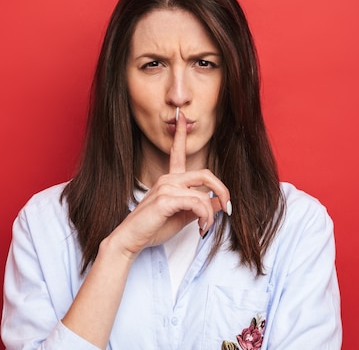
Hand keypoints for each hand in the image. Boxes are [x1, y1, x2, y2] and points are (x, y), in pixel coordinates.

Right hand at [109, 109, 230, 258]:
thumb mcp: (182, 217)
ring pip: (203, 194)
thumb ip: (200, 208)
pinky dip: (205, 217)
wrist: (130, 240)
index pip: (177, 152)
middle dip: (222, 191)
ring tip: (206, 228)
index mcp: (170, 180)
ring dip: (211, 214)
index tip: (181, 117)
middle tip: (228, 208)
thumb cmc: (152, 228)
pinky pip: (197, 204)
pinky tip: (201, 227)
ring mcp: (165, 187)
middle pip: (205, 174)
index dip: (180, 135)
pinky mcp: (165, 200)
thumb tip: (219, 203)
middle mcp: (168, 179)